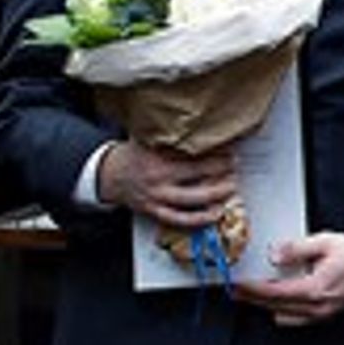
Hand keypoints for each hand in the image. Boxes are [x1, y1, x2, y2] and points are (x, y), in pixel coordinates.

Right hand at [98, 141, 238, 227]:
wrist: (109, 175)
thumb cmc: (133, 154)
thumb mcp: (148, 137)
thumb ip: (169, 134)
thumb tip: (198, 125)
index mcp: (157, 157)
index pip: (192, 155)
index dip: (214, 153)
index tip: (228, 150)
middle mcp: (158, 179)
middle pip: (195, 176)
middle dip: (219, 172)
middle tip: (233, 167)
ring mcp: (157, 197)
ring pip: (191, 200)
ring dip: (214, 195)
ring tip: (230, 189)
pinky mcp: (155, 211)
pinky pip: (180, 219)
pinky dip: (200, 219)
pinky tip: (215, 214)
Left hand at [234, 232, 343, 325]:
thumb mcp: (326, 242)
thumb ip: (297, 249)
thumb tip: (274, 254)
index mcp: (315, 288)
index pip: (273, 292)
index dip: (251, 289)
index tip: (236, 283)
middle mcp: (316, 307)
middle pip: (273, 307)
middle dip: (252, 298)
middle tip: (235, 289)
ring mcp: (320, 314)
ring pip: (282, 315)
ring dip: (265, 305)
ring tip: (253, 292)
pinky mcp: (324, 315)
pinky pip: (295, 318)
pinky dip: (281, 309)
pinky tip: (276, 297)